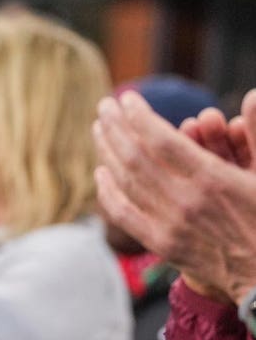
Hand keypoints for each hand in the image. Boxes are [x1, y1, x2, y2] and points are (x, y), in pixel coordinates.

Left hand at [95, 88, 255, 304]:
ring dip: (108, 151)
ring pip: (125, 182)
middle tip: (105, 106)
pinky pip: (124, 214)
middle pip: (135, 157)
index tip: (127, 99)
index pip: (160, 140)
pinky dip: (108, 191)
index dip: (139, 116)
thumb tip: (253, 95)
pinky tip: (100, 172)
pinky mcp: (162, 244)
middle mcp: (186, 201)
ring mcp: (170, 225)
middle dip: (116, 127)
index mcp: (213, 180)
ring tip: (99, 128)